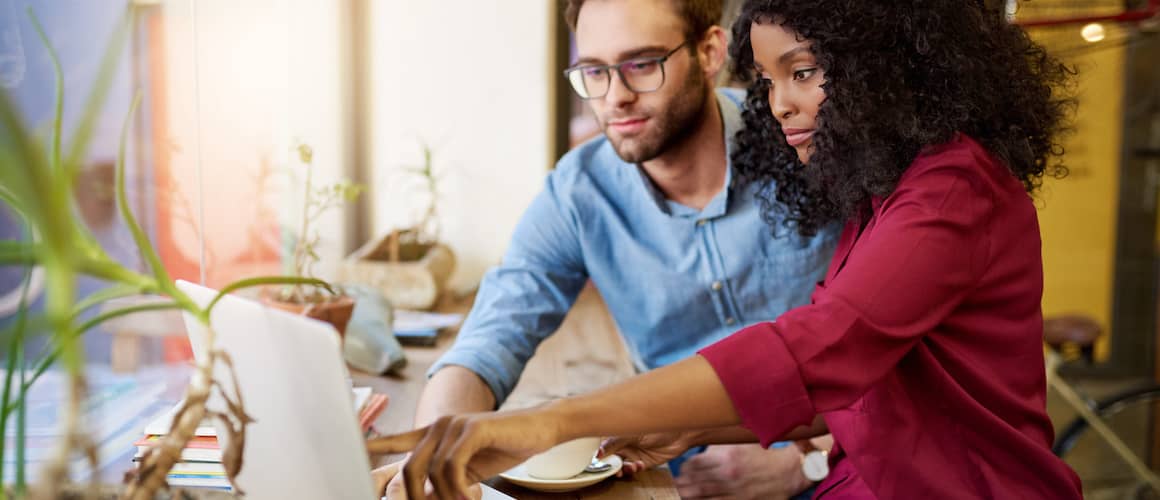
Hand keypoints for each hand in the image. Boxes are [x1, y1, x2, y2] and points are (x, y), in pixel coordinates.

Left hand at [366, 409, 560, 498]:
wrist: (539, 429)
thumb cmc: (504, 447)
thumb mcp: (468, 469)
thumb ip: (443, 480)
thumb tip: (421, 496)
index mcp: (435, 433)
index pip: (398, 441)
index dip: (375, 447)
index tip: (355, 450)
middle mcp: (439, 425)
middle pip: (410, 468)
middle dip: (416, 497)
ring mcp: (454, 425)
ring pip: (431, 471)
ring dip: (444, 497)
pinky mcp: (472, 428)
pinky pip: (451, 465)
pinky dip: (457, 488)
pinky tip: (470, 496)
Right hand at [599, 431, 693, 475]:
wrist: (681, 432)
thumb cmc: (658, 422)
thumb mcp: (632, 432)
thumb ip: (614, 442)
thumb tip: (598, 452)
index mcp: (617, 431)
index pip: (601, 443)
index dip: (596, 452)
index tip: (594, 460)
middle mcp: (622, 442)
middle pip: (608, 457)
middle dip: (608, 465)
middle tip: (611, 468)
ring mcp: (632, 452)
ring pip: (619, 466)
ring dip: (620, 469)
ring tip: (626, 468)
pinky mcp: (641, 462)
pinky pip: (631, 470)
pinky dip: (632, 470)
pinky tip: (638, 465)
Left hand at [675, 444, 811, 499]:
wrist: (788, 471)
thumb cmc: (764, 455)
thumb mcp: (739, 443)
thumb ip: (719, 446)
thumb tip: (700, 450)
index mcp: (726, 456)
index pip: (694, 463)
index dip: (685, 468)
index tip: (682, 469)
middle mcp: (727, 474)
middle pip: (694, 481)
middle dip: (683, 483)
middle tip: (677, 483)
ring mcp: (733, 491)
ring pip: (701, 496)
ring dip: (689, 495)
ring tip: (682, 493)